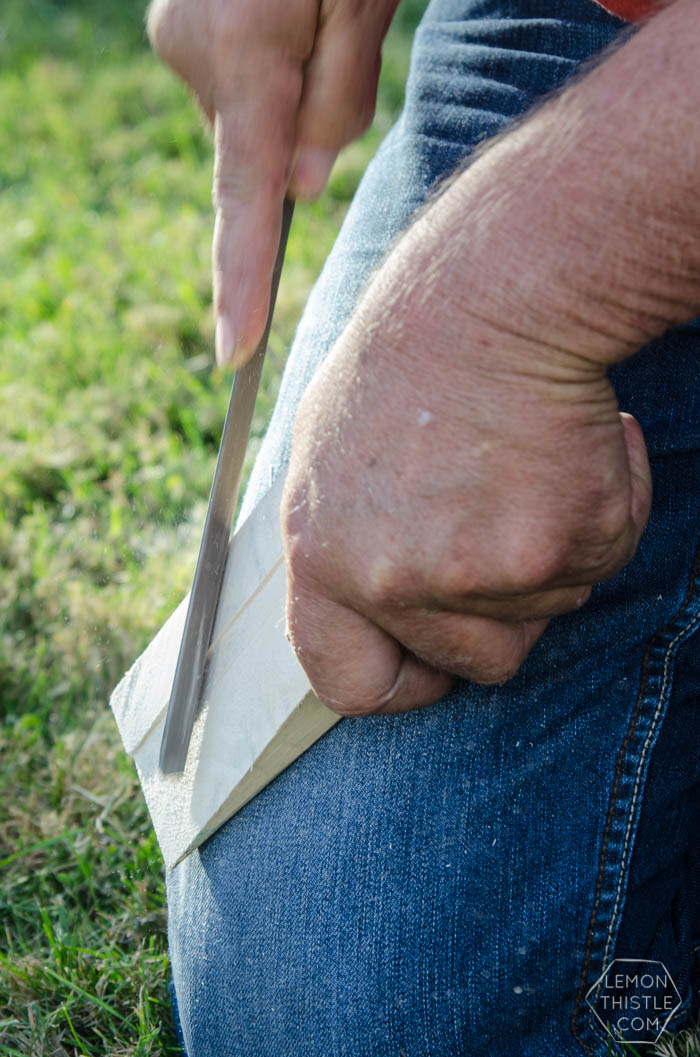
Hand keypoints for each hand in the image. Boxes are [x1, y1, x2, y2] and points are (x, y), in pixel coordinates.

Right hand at [147, 0, 398, 366]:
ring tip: (317, 7)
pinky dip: (269, 72)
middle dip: (306, 136)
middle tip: (346, 33)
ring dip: (291, 95)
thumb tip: (302, 187)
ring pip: (250, 118)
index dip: (241, 281)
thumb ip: (338, 99)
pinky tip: (284, 13)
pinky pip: (233, 84)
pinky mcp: (179, 26)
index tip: (234, 353)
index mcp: (246, 52)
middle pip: (260, 153)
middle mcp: (194, 53)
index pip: (244, 197)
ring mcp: (178, 37)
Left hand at [281, 176, 652, 716]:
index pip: (349, 684)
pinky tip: (574, 444)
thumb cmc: (406, 360)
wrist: (493, 293)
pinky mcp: (562, 544)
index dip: (402, 687)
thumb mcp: (326, 458)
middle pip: (476, 660)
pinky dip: (604, 509)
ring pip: (545, 611)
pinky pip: (600, 561)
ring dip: (547, 553)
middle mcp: (393, 579)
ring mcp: (479, 570)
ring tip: (522, 464)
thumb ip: (339, 551)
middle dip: (500, 611)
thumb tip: (362, 616)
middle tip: (504, 530)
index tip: (433, 671)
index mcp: (326, 560)